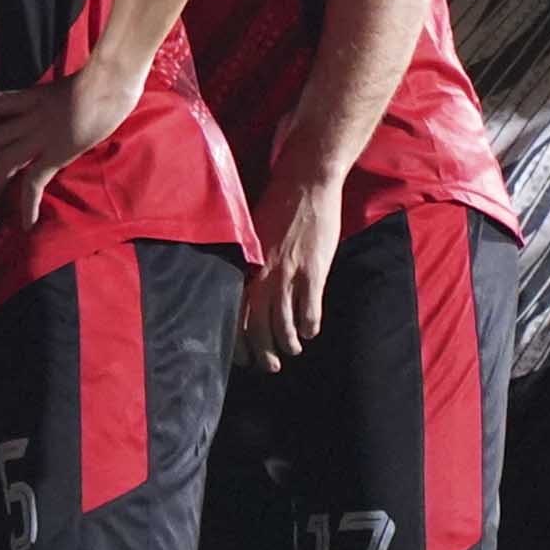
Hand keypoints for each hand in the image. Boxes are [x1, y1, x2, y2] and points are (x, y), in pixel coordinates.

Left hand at [0, 59, 138, 223]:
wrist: (109, 82)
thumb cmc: (103, 80)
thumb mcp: (72, 86)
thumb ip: (61, 99)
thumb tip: (67, 107)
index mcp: (32, 97)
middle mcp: (30, 117)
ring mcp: (41, 135)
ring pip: (3, 162)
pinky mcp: (57, 153)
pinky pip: (34, 183)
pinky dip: (28, 205)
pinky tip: (26, 223)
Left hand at [241, 166, 346, 370]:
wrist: (305, 183)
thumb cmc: (279, 207)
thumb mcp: (254, 236)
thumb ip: (252, 264)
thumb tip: (248, 290)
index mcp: (246, 267)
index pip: (235, 314)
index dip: (239, 342)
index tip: (243, 358)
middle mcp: (262, 275)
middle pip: (257, 328)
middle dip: (264, 353)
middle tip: (271, 366)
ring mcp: (288, 274)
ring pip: (283, 325)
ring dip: (289, 344)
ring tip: (293, 350)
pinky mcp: (313, 271)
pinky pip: (309, 310)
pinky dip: (310, 326)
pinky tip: (311, 330)